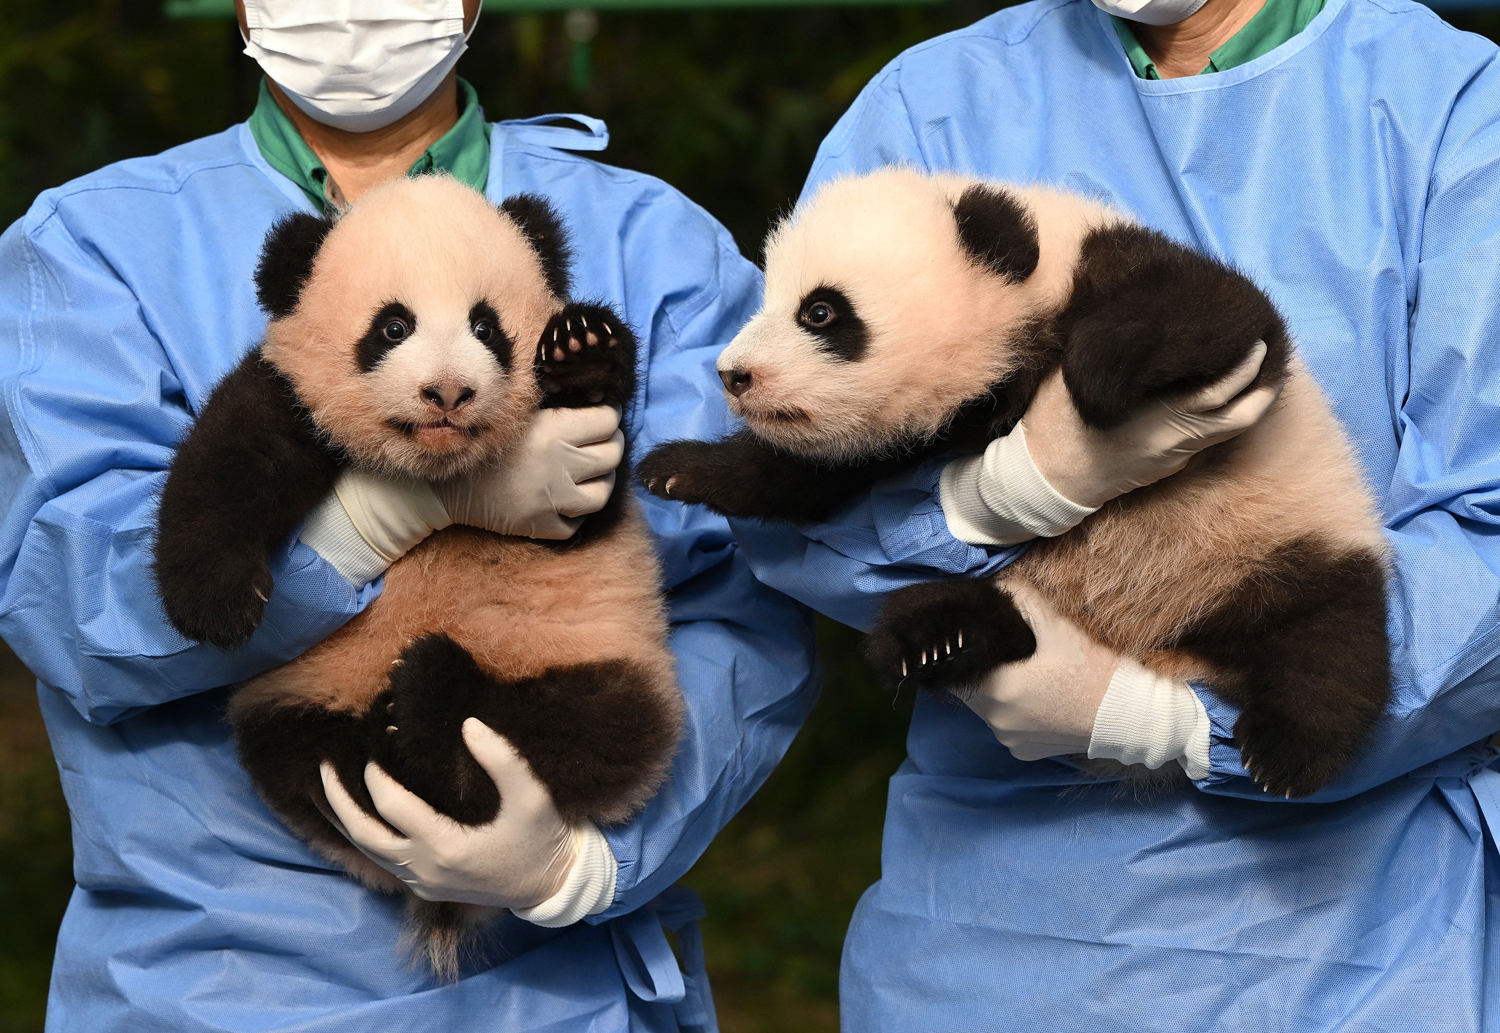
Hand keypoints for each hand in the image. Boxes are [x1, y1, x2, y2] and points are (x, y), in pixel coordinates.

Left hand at [319, 719, 575, 908]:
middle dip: (338, 799)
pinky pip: (381, 858)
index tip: (374, 739)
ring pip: (366, 851)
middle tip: (322, 766)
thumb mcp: (532, 797)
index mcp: (444, 848)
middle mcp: (423, 870)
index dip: (376, 773)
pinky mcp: (424, 886)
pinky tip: (359, 814)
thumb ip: (502, 759)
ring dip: (343, 819)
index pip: (391, 806)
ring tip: (327, 788)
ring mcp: (421, 882)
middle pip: (362, 834)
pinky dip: (362, 834)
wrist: (550, 886)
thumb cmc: (541, 840)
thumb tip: (469, 724)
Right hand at [434, 406, 623, 539]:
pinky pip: (579, 521)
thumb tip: (593, 400)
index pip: (608, 421)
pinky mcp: (545, 526)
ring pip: (604, 491)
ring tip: (590, 472)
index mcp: (555, 430)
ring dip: (602, 479)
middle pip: (612, 453)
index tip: (600, 415)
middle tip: (598, 441)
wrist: (442, 484)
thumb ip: (553, 409)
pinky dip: (578, 511)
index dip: (608, 416)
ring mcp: (556, 499)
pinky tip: (569, 499)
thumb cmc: (478, 441)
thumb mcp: (516, 415)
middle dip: (610, 444)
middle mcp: (561, 464)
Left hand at [965, 583, 1117, 760]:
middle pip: (973, 689)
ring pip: (988, 709)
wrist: (1130, 717)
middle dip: (986, 671)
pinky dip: (1014, 714)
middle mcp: (997, 721)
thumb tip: (999, 583)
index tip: (986, 640)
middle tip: (1009, 655)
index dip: (971, 651)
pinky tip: (1035, 699)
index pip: (963, 667)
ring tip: (1023, 675)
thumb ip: (1023, 600)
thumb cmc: (1094, 672)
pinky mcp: (1026, 753)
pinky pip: (1008, 728)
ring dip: (998, 694)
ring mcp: (1011, 740)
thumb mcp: (1058, 628)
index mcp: (998, 691)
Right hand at [1025, 342, 1279, 508]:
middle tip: (1266, 345)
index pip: (1217, 389)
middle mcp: (1174, 439)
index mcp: (1154, 415)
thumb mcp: (1073, 375)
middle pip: (1238, 414)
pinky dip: (1224, 415)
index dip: (1243, 362)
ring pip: (1230, 430)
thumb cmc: (1055, 422)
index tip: (1252, 333)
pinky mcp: (1170, 466)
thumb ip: (1110, 352)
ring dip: (1250, 400)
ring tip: (1259, 370)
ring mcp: (1174, 456)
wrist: (1046, 478)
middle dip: (1259, 379)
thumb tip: (1135, 316)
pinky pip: (1209, 438)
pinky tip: (1221, 394)